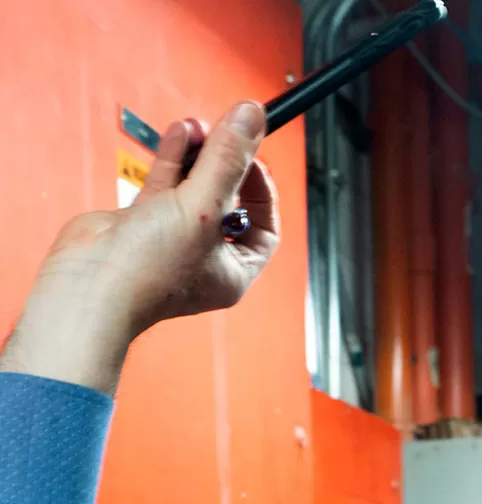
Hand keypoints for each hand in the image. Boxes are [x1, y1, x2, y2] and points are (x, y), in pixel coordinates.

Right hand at [0, 102, 279, 392]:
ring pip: (196, 187)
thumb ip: (227, 160)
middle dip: (227, 163)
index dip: (262, 189)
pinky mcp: (143, 222)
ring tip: (198, 126)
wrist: (92, 283)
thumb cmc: (151, 269)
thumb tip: (253, 117)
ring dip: (199, 154)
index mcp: (232, 271)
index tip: (251, 156)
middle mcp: (206, 257)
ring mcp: (173, 239)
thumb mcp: (204, 208)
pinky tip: (181, 133)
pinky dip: (174, 158)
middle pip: (229, 200)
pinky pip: (166, 185)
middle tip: (224, 132)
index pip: (263, 226)